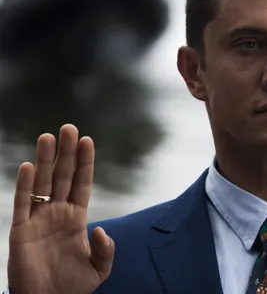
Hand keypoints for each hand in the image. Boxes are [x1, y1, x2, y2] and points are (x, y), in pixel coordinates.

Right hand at [7, 124, 113, 293]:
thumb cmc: (72, 288)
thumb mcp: (100, 269)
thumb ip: (106, 249)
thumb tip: (101, 229)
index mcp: (77, 219)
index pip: (82, 183)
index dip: (85, 163)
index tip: (88, 140)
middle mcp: (58, 214)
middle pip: (62, 176)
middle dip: (66, 152)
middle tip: (69, 127)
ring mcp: (39, 220)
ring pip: (41, 184)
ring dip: (44, 160)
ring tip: (48, 136)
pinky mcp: (21, 231)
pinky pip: (22, 204)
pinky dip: (24, 185)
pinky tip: (27, 166)